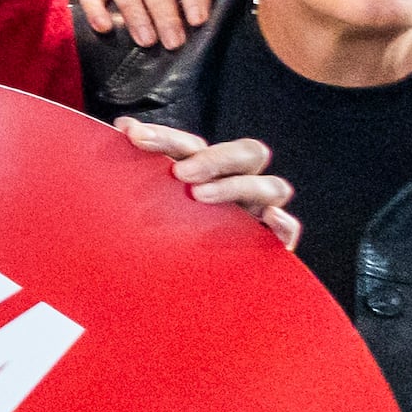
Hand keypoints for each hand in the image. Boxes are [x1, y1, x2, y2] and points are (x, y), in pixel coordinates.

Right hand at [77, 0, 228, 49]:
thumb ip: (222, 5)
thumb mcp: (210, 3)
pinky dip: (95, 8)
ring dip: (136, 14)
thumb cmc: (190, 9)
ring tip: (146, 42)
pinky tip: (103, 28)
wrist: (163, 7)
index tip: (199, 21)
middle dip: (165, 14)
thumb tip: (250, 18)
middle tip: (174, 42)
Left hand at [117, 119, 301, 253]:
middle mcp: (240, 184)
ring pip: (273, 186)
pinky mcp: (273, 243)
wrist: (190, 285)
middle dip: (213, 158)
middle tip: (179, 173)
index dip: (166, 137)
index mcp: (209, 171)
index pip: (194, 145)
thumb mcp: (154, 203)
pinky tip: (270, 219)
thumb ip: (142, 170)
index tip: (132, 134)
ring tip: (199, 196)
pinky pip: (288, 231)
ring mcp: (261, 212)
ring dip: (236, 186)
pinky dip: (283, 224)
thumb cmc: (168, 235)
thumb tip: (123, 125)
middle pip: (247, 153)